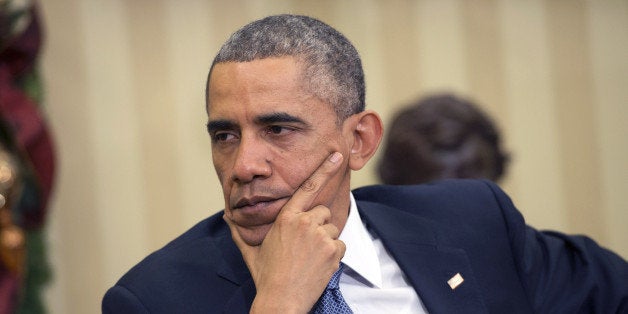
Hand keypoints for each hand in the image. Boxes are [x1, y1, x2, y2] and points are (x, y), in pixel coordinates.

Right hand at [225, 152, 345, 313]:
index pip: (308, 188)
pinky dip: (334, 255)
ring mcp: (320, 236)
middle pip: (322, 212)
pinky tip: (319, 265)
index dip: (324, 170)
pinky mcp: (332, 250)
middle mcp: (304, 222)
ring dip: (326, 240)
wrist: (280, 300)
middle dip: (318, 225)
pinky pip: (340, 245)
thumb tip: (226, 215)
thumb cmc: (266, 276)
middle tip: (306, 245)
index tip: (336, 156)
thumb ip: (239, 230)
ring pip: (333, 228)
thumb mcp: (250, 250)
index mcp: (286, 218)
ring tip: (310, 257)